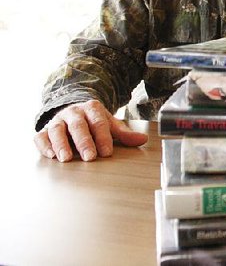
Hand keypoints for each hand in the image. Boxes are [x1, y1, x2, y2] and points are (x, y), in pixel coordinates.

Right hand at [33, 100, 147, 161]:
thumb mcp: (109, 124)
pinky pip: (40, 136)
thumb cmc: (93, 121)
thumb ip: (124, 133)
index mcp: (92, 108)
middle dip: (84, 141)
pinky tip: (51, 155)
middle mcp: (73, 112)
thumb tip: (142, 140)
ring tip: (66, 158)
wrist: (73, 111)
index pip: (98, 122)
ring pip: (57, 130)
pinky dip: (44, 145)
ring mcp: (57, 120)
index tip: (107, 152)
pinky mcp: (44, 130)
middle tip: (90, 157)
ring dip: (61, 144)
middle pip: (78, 125)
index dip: (103, 137)